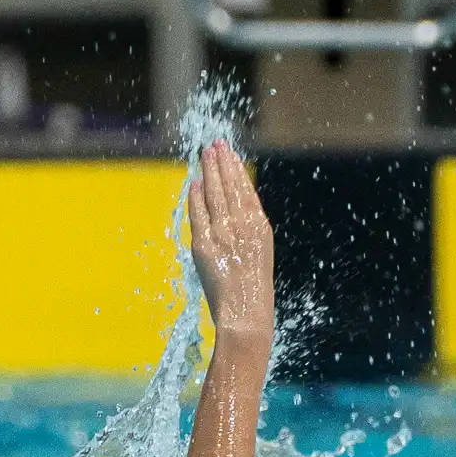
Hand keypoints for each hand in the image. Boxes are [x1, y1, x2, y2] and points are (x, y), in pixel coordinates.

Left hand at [187, 141, 274, 338]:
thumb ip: (248, 231)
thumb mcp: (259, 254)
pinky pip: (198, 215)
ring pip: (215, 194)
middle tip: (216, 144)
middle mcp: (242, 225)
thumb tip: (235, 211)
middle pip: (230, 186)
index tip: (230, 153)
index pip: (245, 190)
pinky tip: (195, 182)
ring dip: (210, 171)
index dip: (236, 169)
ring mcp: (223, 233)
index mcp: (260, 227)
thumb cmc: (254, 290)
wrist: (246, 312)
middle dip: (222, 162)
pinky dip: (196, 197)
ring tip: (206, 153)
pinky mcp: (204, 245)